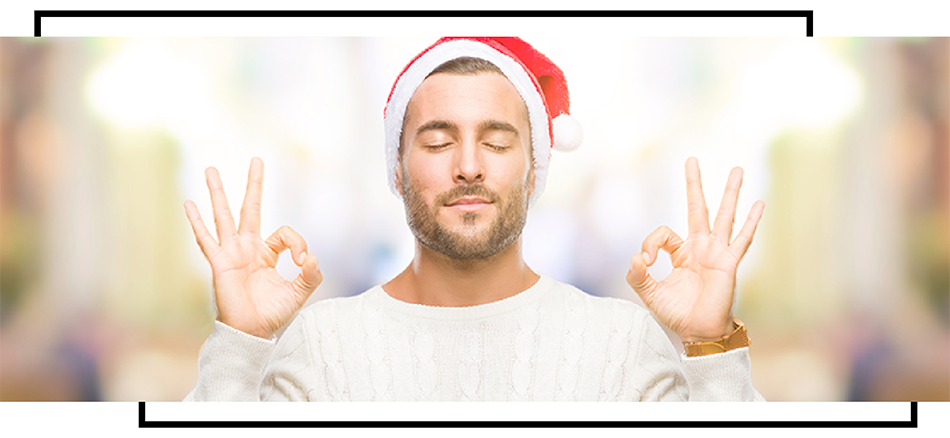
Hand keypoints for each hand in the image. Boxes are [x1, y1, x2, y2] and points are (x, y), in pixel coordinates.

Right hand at [183, 157, 321, 338]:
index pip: (284, 233)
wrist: (252, 332)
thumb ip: (311, 274)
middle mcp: (247, 248)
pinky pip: (206, 239)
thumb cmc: (271, 314)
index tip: (302, 260)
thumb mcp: (299, 292)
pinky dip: (197, 222)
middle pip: (251, 208)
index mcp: (266, 253)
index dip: (297, 242)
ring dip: (218, 192)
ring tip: (211, 169)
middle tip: (256, 159)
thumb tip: (311, 257)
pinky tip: (189, 204)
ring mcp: (231, 253)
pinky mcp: (219, 263)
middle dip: (254, 184)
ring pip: (224, 216)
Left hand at [626, 157, 763, 342]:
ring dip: (730, 192)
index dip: (651, 242)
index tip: (645, 260)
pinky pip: (741, 239)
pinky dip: (752, 222)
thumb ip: (638, 275)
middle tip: (692, 160)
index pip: (664, 233)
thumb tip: (636, 257)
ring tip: (737, 169)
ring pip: (724, 216)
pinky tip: (760, 203)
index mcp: (681, 253)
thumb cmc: (677, 313)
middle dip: (694, 184)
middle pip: (697, 208)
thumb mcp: (649, 293)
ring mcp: (717, 253)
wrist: (698, 332)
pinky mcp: (729, 263)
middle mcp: (700, 248)